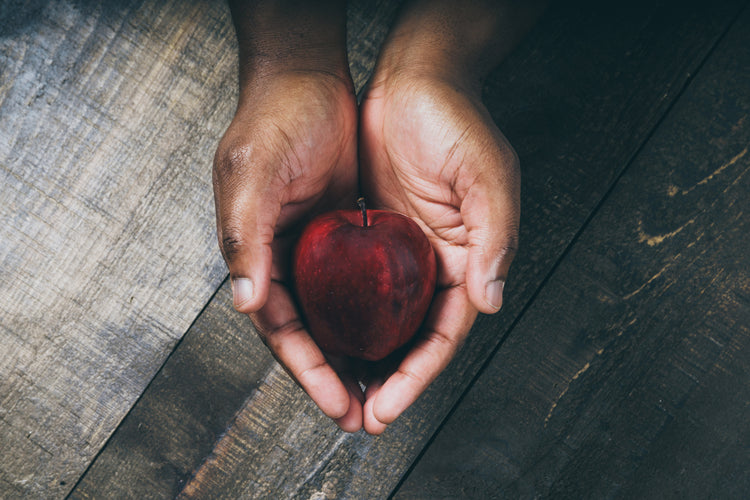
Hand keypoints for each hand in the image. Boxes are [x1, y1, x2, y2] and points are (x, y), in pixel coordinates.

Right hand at [213, 69, 363, 428]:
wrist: (308, 80)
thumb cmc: (273, 122)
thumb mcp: (253, 175)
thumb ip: (245, 236)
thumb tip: (245, 300)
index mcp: (256, 257)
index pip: (281, 331)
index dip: (308, 372)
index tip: (339, 406)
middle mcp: (285, 261)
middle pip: (310, 334)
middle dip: (334, 378)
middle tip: (366, 416)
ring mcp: (316, 250)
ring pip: (336, 317)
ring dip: (356, 354)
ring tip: (384, 392)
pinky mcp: (344, 235)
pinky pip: (359, 286)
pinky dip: (373, 314)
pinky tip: (395, 334)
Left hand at [358, 64, 520, 434]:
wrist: (414, 79)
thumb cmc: (457, 122)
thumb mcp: (488, 177)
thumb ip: (494, 239)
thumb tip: (490, 300)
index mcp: (466, 260)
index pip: (444, 333)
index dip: (418, 374)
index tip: (388, 406)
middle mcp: (433, 264)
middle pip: (411, 337)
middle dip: (388, 380)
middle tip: (357, 416)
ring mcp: (400, 252)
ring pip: (380, 319)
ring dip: (361, 357)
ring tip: (336, 393)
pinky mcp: (370, 234)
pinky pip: (354, 284)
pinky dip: (342, 315)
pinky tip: (322, 336)